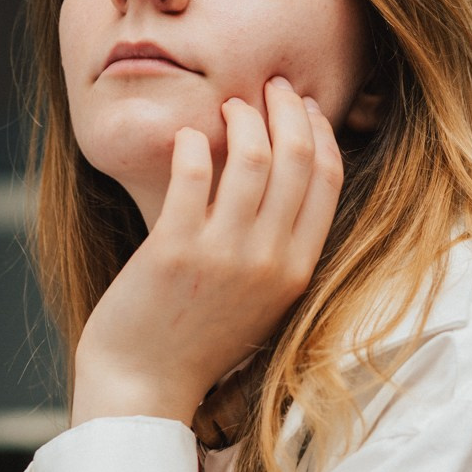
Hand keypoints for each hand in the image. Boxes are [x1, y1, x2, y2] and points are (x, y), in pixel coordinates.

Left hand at [71, 77, 343, 426]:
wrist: (144, 386)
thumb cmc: (197, 340)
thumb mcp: (261, 299)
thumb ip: (277, 247)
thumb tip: (280, 180)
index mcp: (298, 270)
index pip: (327, 179)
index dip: (319, 130)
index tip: (303, 106)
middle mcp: (269, 260)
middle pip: (296, 157)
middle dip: (287, 108)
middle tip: (269, 85)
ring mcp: (224, 255)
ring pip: (252, 157)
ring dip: (242, 116)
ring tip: (227, 104)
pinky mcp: (174, 249)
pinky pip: (194, 172)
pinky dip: (193, 141)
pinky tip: (187, 134)